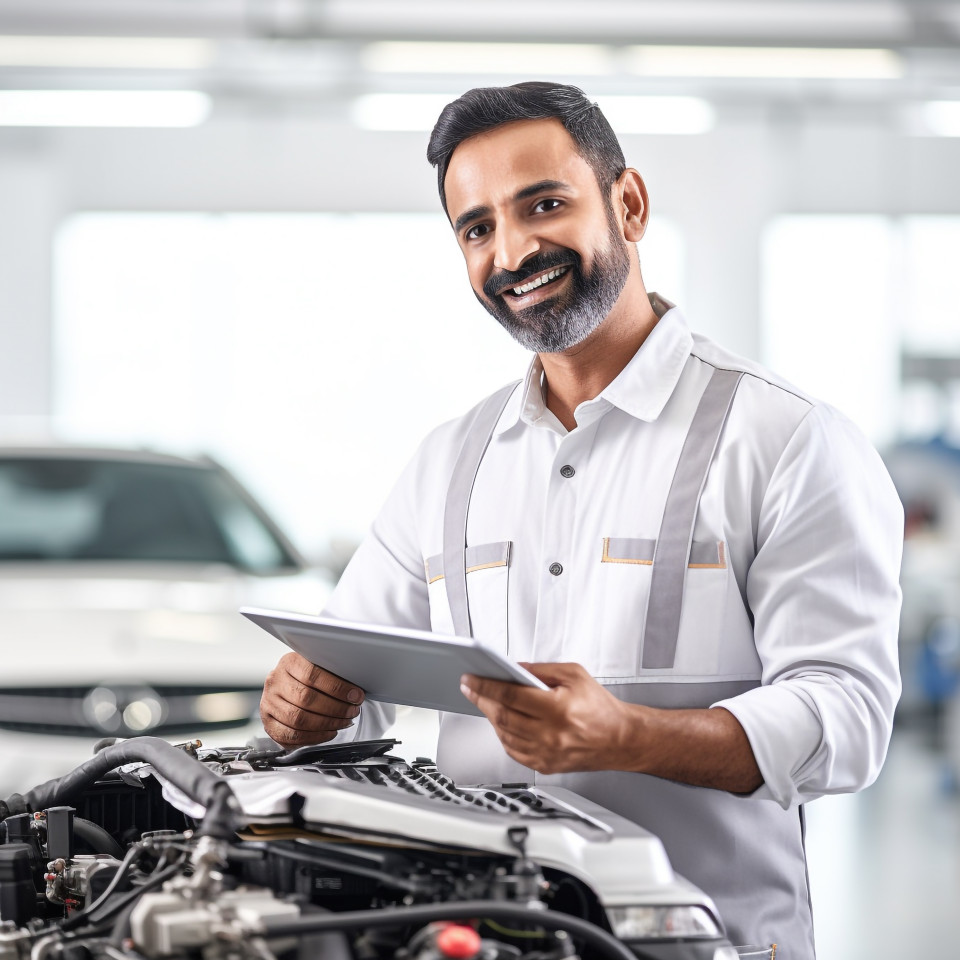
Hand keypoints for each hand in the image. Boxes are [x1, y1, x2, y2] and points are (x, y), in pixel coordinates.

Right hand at [261, 652, 363, 746]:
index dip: (337, 688)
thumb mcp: (319, 667)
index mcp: (289, 662)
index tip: (356, 696)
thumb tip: (356, 688)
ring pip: (298, 719)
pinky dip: (314, 737)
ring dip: (327, 723)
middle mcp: (275, 681)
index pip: (312, 674)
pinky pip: (290, 735)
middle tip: (352, 711)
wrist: (288, 687)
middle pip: (306, 698)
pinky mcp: (268, 722)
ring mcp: (268, 702)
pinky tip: (329, 732)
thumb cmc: (310, 678)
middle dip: (335, 708)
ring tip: (343, 722)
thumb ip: (333, 674)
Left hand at [459, 662, 630, 774]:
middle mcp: (551, 735)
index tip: (471, 680)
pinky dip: (503, 735)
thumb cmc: (600, 707)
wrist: (620, 739)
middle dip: (482, 700)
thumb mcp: (574, 674)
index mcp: (559, 709)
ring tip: (486, 702)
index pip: (511, 695)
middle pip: (503, 717)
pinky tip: (502, 722)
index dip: (486, 686)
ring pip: (504, 735)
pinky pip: (513, 751)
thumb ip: (540, 670)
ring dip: (491, 717)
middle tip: (471, 688)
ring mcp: (546, 754)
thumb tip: (513, 669)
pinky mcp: (544, 766)